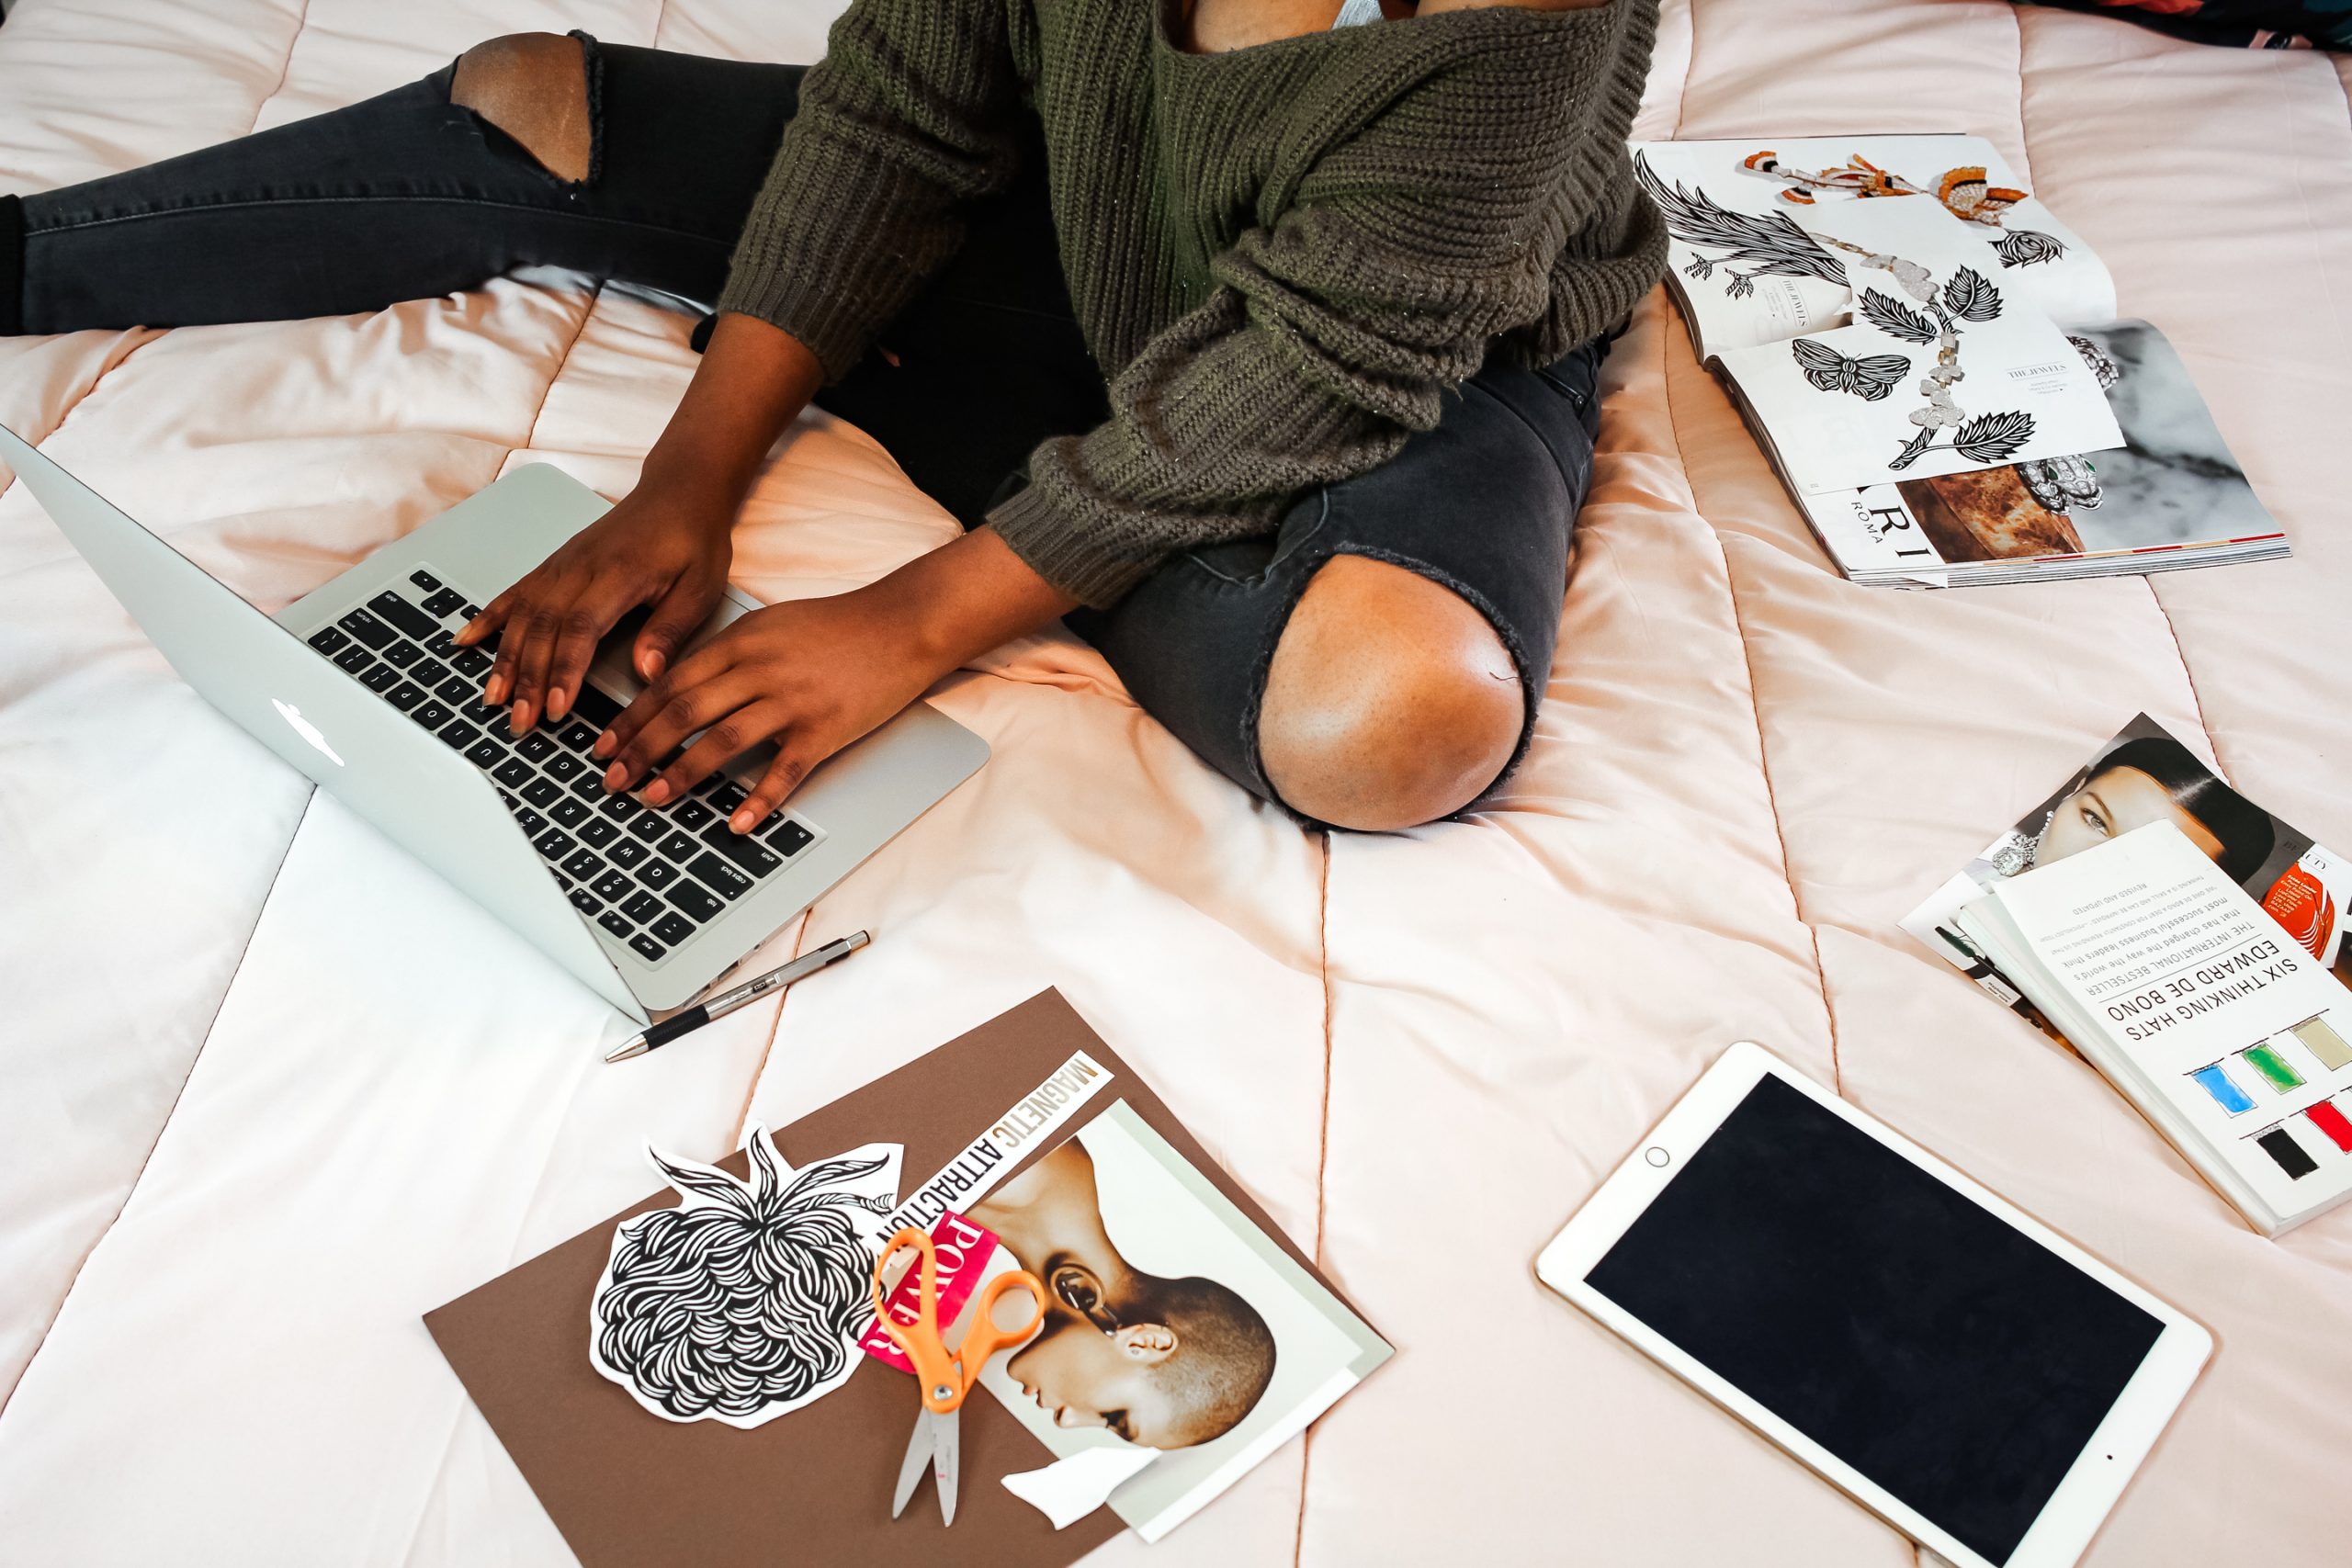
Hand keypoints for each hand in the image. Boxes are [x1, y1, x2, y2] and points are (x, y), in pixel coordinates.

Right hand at [455, 477, 733, 733]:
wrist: (678, 492)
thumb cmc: (692, 538)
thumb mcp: (700, 588)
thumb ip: (670, 630)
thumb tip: (647, 674)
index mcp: (619, 573)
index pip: (582, 627)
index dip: (565, 670)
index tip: (556, 708)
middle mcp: (581, 567)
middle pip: (544, 627)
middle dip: (529, 679)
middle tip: (521, 721)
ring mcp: (562, 564)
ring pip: (523, 615)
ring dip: (506, 659)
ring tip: (494, 699)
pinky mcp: (554, 564)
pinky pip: (514, 593)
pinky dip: (488, 618)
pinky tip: (466, 641)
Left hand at [590, 527, 1079, 831]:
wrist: (900, 626)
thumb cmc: (837, 627)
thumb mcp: (770, 624)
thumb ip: (726, 654)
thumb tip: (678, 687)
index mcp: (741, 642)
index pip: (672, 683)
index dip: (632, 718)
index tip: (605, 744)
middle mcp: (760, 670)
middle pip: (684, 713)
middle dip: (640, 749)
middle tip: (613, 779)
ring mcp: (793, 701)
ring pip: (723, 742)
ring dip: (681, 774)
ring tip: (653, 798)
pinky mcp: (825, 730)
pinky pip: (784, 771)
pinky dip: (758, 800)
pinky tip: (736, 822)